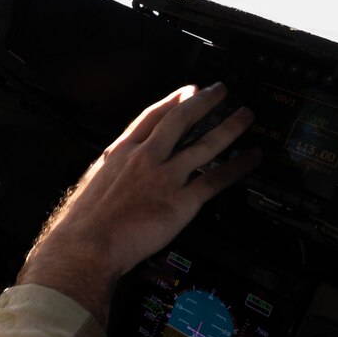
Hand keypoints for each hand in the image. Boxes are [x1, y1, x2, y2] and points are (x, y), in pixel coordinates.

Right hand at [18, 83, 259, 314]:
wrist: (88, 245)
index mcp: (123, 151)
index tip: (189, 91)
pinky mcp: (181, 202)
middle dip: (205, 102)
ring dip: (229, 127)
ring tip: (245, 117)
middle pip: (182, 120)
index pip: (154, 114)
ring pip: (205, 144)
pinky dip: (238, 167)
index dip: (175, 99)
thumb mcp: (95, 179)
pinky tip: (250, 159)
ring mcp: (166, 178)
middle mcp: (147, 158)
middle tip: (222, 92)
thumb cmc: (86, 221)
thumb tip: (123, 164)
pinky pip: (216, 179)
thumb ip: (116, 167)